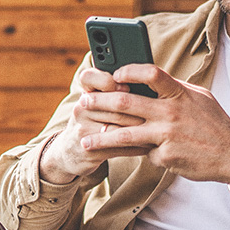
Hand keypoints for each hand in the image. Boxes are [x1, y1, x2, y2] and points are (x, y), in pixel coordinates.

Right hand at [38, 66, 153, 182]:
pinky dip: (137, 147)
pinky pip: (119, 147)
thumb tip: (146, 83)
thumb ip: (113, 92)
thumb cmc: (93, 122)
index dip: (107, 81)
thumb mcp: (96, 103)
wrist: (70, 152)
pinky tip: (150, 146)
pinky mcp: (89, 150)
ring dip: (142, 130)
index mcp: (85, 93)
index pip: (89, 77)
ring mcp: (83, 130)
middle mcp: (81, 109)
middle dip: (139, 109)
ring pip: (119, 128)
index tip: (126, 87)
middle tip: (158, 112)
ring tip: (160, 129)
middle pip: (115, 106)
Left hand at [75, 64, 229, 183]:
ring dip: (101, 137)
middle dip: (100, 103)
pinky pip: (143, 153)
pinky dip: (138, 153)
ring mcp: (167, 136)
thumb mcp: (199, 98)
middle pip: (126, 103)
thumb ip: (174, 90)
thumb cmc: (215, 124)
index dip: (129, 71)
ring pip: (125, 135)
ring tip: (85, 140)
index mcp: (180, 94)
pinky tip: (129, 155)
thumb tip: (148, 80)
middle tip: (83, 103)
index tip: (114, 75)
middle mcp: (172, 114)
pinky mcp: (165, 157)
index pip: (151, 74)